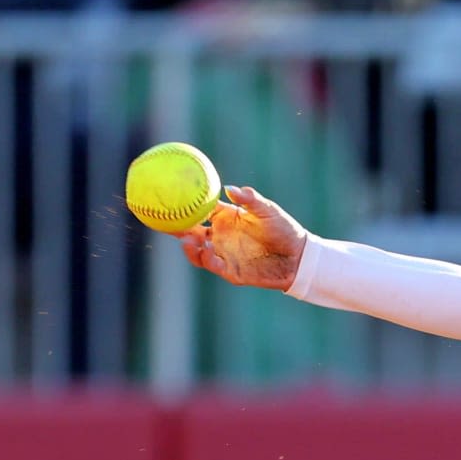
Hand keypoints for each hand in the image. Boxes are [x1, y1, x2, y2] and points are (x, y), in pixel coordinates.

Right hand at [173, 185, 306, 291]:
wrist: (299, 257)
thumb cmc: (285, 229)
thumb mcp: (268, 211)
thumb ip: (250, 200)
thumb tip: (231, 188)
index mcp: (226, 217)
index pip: (199, 210)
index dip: (183, 204)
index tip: (168, 197)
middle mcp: (221, 236)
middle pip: (191, 231)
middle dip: (175, 227)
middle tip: (161, 219)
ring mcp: (224, 254)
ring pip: (198, 251)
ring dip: (189, 246)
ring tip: (186, 238)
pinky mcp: (231, 271)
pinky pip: (213, 266)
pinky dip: (207, 260)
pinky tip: (206, 253)